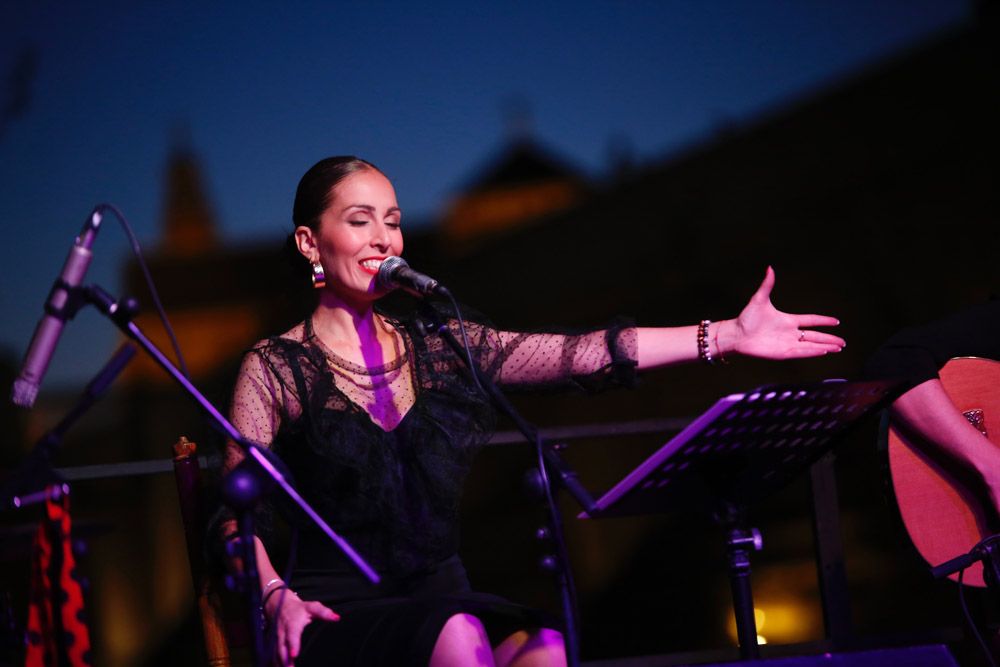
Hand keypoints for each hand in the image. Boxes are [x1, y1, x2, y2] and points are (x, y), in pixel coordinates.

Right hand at [265, 589, 338, 665]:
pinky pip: (272, 654)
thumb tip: (337, 617)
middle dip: (285, 660)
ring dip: (279, 664)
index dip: (293, 645)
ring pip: (275, 653)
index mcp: (292, 624)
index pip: (292, 635)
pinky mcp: (272, 642)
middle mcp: (282, 632)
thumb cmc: (299, 609)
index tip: (294, 655)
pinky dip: (275, 663)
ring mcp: (276, 638)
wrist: (280, 604)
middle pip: (281, 647)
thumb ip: (324, 612)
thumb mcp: (312, 607)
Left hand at [718, 266, 844, 359]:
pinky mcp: (783, 352)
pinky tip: (824, 351)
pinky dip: (813, 352)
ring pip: (811, 345)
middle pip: (815, 336)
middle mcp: (790, 333)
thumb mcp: (759, 299)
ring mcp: (787, 343)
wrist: (736, 334)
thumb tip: (770, 268)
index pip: (811, 321)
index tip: (836, 321)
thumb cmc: (746, 318)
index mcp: (788, 320)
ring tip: (839, 348)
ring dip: (825, 346)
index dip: (823, 321)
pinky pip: (802, 352)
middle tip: (843, 342)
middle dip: (829, 339)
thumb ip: (767, 285)